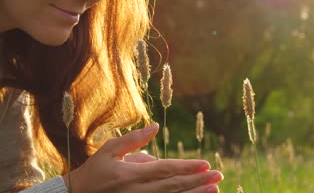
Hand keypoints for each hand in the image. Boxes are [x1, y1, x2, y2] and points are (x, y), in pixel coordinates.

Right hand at [63, 123, 222, 192]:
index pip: (164, 169)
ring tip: (214, 190)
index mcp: (130, 173)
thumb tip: (156, 126)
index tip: (206, 164)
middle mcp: (136, 191)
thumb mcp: (109, 150)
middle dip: (198, 181)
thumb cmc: (95, 170)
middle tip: (218, 175)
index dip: (187, 167)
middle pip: (173, 187)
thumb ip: (134, 139)